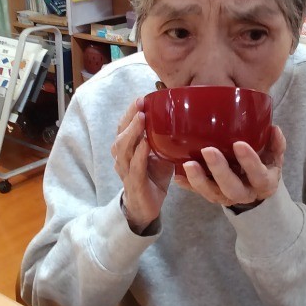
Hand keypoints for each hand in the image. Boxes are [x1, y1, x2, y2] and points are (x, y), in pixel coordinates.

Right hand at [111, 98, 174, 232]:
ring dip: (133, 133)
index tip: (141, 98)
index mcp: (127, 147)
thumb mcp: (159, 154)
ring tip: (142, 119)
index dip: (130, 112)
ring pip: (124, 149)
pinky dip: (140, 155)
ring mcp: (126, 170)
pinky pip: (135, 167)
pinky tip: (146, 145)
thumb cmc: (152, 177)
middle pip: (121, 134)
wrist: (146, 206)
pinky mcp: (134, 183)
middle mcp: (122, 157)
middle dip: (130, 118)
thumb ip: (164, 138)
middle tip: (141, 105)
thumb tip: (184, 119)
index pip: (124, 126)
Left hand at [174, 126, 285, 208]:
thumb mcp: (275, 156)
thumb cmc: (264, 165)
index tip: (238, 144)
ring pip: (213, 194)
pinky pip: (199, 193)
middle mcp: (245, 193)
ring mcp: (227, 197)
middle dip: (219, 170)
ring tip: (188, 164)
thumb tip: (273, 129)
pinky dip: (188, 185)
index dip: (249, 162)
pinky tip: (178, 176)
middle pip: (232, 188)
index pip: (258, 174)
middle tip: (208, 150)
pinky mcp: (213, 196)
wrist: (256, 190)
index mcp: (264, 182)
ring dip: (199, 180)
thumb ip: (276, 144)